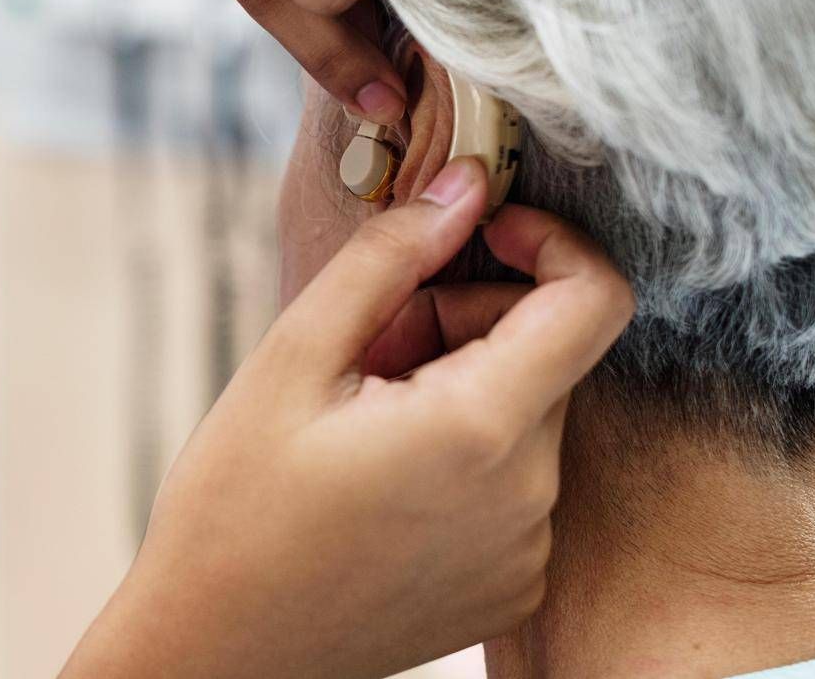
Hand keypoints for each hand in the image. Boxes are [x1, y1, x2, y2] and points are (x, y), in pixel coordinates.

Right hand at [60, 158, 634, 678]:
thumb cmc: (235, 510)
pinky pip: (521, 475)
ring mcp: (529, 549)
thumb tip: (465, 184)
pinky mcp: (515, 583)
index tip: (485, 233)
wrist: (218, 654)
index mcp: (480, 429)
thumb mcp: (294, 358)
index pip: (595, 300)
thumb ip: (391, 257)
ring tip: (367, 413)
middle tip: (375, 343)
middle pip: (549, 352)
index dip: (553, 244)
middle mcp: (530, 496)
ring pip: (531, 410)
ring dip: (466, 381)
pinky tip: (388, 470)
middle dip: (472, 319)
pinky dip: (472, 446)